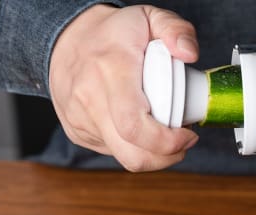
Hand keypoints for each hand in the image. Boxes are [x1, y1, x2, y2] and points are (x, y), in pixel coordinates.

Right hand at [49, 5, 198, 171]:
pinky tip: (139, 127)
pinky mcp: (77, 132)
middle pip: (131, 154)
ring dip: (151, 154)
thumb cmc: (113, 32)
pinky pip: (111, 151)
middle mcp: (90, 98)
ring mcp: (80, 119)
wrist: (66, 37)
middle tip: (183, 143)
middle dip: (165, 157)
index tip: (188, 135)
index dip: (167, 142)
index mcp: (111, 69)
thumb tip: (189, 54)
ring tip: (164, 134)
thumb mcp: (150, 16)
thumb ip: (176, 29)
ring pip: (123, 156)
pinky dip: (132, 146)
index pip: (134, 124)